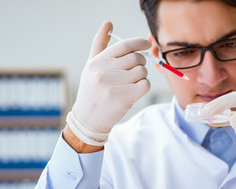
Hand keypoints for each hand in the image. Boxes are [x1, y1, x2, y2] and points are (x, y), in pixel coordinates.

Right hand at [66, 21, 150, 145]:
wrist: (88, 119)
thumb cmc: (92, 91)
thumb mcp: (92, 66)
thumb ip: (100, 45)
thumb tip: (108, 23)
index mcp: (98, 62)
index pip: (124, 46)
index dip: (139, 43)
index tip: (147, 44)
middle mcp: (103, 71)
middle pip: (136, 59)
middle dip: (140, 64)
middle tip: (133, 73)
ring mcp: (113, 85)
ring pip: (142, 72)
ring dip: (141, 78)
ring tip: (129, 85)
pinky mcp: (123, 98)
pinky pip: (145, 85)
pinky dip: (143, 88)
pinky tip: (134, 92)